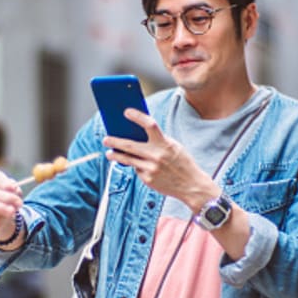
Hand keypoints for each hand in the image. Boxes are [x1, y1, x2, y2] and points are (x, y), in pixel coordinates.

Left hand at [102, 108, 216, 210]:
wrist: (191, 185)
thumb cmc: (182, 163)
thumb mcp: (174, 147)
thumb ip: (158, 140)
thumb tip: (137, 133)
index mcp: (165, 144)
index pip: (149, 124)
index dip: (137, 116)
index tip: (126, 112)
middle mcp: (157, 156)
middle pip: (130, 145)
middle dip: (115, 141)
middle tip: (106, 139)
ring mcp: (151, 169)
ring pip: (128, 160)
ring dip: (116, 155)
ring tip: (109, 153)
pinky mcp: (148, 180)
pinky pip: (137, 170)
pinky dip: (136, 167)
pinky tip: (137, 166)